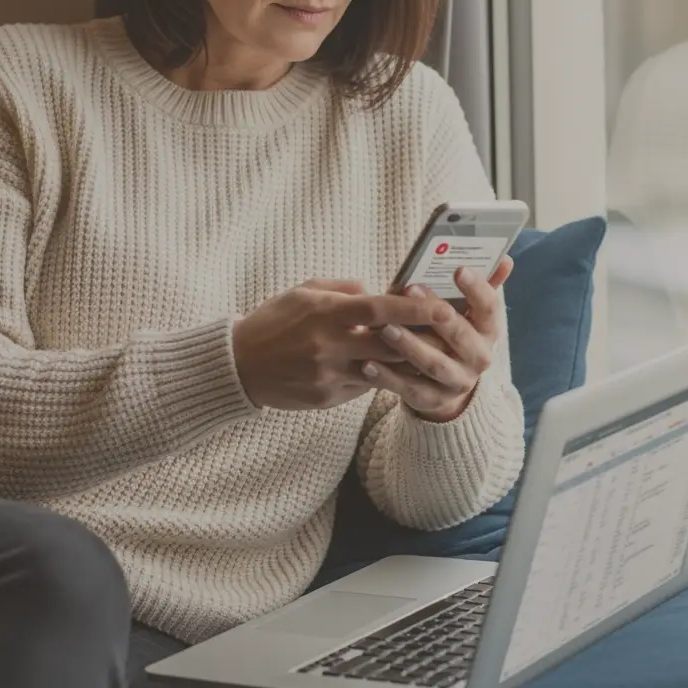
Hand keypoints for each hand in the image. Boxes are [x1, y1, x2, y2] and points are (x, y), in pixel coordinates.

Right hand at [231, 279, 449, 410]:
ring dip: (403, 362)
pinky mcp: (326, 398)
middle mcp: (329, 346)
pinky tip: (380, 367)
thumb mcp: (304, 292)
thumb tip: (378, 290)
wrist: (239, 365)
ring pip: (381, 371)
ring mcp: (328, 375)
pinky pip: (362, 387)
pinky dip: (375, 375)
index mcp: (324, 313)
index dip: (414, 309)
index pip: (378, 310)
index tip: (443, 306)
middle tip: (449, 335)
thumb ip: (344, 289)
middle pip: (390, 345)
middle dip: (422, 340)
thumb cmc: (274, 321)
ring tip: (424, 353)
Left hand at [372, 257, 514, 421]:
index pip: (489, 308)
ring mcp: (456, 381)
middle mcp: (478, 358)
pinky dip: (388, 377)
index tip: (458, 268)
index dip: (477, 288)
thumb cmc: (453, 335)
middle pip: (460, 335)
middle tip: (409, 289)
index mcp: (488, 331)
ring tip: (384, 329)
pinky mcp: (431, 400)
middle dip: (435, 313)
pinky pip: (409, 389)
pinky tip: (367, 363)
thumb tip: (505, 258)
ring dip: (409, 346)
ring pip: (434, 364)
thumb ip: (481, 287)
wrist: (448, 385)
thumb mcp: (467, 314)